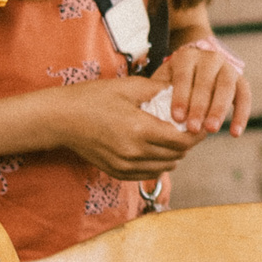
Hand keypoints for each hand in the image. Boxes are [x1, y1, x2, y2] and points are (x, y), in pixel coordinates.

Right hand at [53, 75, 192, 177]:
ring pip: (165, 167)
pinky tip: (156, 148)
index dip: (196, 134)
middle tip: (189, 128)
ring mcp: (124, 166)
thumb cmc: (92, 98)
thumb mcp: (128, 87)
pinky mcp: (117, 172)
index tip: (201, 124)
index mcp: (140, 130)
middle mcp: (134, 153)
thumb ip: (158, 91)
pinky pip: (148, 174)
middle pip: (177, 155)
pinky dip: (158, 163)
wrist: (60, 119)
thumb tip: (182, 92)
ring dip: (174, 154)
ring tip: (173, 137)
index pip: (182, 141)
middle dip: (187, 142)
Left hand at [154, 37, 252, 143]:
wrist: (196, 67)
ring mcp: (227, 67)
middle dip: (199, 107)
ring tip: (211, 130)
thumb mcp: (163, 81)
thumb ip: (160, 93)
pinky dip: (241, 115)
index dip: (180, 97)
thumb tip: (153, 114)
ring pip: (226, 87)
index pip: (184, 76)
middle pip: (206, 82)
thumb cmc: (173, 81)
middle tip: (193, 128)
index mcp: (187, 57)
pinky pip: (244, 96)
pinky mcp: (240, 80)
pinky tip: (234, 133)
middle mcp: (209, 58)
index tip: (176, 118)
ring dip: (219, 110)